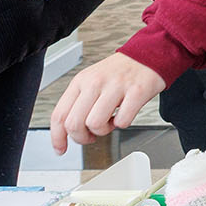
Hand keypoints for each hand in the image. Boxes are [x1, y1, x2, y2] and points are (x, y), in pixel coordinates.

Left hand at [49, 51, 166, 152]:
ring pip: (95, 124)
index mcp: (81, 81)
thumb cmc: (119, 73)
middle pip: (74, 124)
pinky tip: (125, 113)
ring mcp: (116, 86)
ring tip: (110, 121)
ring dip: (103, 131)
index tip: (61, 149)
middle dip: (82, 137)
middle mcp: (95, 82)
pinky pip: (122, 122)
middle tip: (91, 136)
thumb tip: (68, 131)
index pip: (59, 114)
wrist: (147, 56)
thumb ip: (78, 103)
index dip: (57, 137)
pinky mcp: (136, 92)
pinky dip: (123, 123)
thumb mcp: (91, 81)